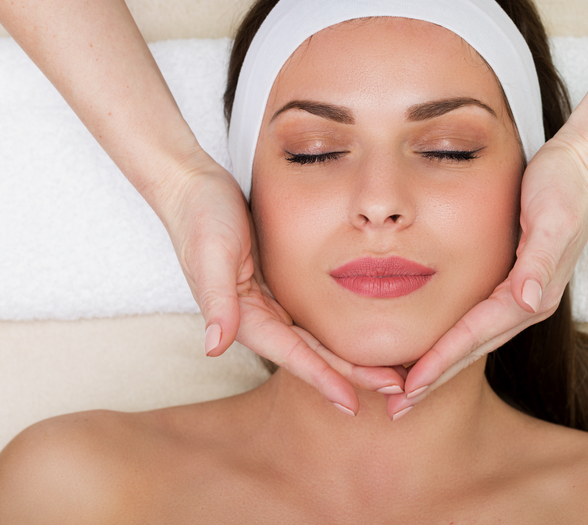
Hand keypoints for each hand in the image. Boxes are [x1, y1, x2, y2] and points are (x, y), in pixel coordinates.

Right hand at [163, 153, 403, 413]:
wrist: (192, 186)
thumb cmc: (200, 215)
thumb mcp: (211, 252)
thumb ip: (215, 300)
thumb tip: (214, 346)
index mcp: (242, 316)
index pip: (291, 354)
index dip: (322, 378)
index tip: (352, 402)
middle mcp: (259, 316)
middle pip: (312, 354)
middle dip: (350, 375)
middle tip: (395, 390)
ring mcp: (271, 302)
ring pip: (318, 338)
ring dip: (350, 358)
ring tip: (390, 372)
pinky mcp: (280, 284)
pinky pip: (315, 315)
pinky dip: (340, 329)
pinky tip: (366, 334)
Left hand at [387, 128, 587, 418]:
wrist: (583, 168)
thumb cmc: (564, 187)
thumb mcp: (553, 218)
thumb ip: (540, 260)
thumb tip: (527, 300)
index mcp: (532, 294)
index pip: (475, 335)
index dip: (442, 362)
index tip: (411, 388)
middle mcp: (527, 302)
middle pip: (472, 350)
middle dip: (435, 380)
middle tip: (397, 409)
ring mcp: (522, 296)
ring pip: (473, 342)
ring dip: (441, 368)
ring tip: (407, 390)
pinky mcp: (514, 283)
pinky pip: (477, 323)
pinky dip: (453, 342)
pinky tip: (435, 350)